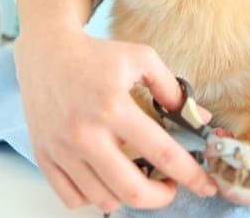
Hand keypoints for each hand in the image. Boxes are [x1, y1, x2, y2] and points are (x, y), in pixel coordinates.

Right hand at [13, 28, 217, 213]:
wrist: (47, 51)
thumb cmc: (96, 54)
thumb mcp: (141, 58)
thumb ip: (172, 89)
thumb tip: (201, 118)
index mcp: (114, 107)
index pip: (161, 153)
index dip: (190, 175)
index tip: (205, 185)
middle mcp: (85, 133)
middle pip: (131, 190)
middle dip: (161, 197)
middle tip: (168, 187)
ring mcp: (62, 148)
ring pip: (103, 199)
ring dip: (128, 197)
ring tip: (136, 179)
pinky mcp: (44, 156)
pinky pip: (72, 198)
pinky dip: (94, 198)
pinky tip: (106, 181)